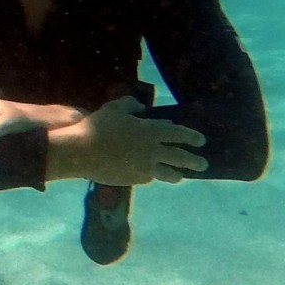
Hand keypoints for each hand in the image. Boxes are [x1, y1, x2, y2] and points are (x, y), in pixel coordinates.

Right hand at [46, 96, 206, 186]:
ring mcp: (145, 168)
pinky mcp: (135, 180)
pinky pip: (150, 178)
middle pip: (181, 158)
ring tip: (180, 176)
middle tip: (203, 164)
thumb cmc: (97, 127)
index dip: (192, 137)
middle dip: (195, 161)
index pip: (180, 135)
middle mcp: (153, 151)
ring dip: (177, 174)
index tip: (201, 141)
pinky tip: (152, 175)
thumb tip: (142, 108)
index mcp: (151, 131)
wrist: (81, 152)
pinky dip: (153, 175)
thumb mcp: (115, 108)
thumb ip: (132, 105)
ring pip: (169, 174)